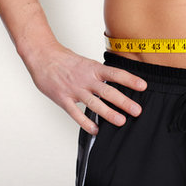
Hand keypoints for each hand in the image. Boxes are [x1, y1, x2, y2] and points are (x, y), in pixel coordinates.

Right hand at [22, 45, 146, 134]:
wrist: (42, 56)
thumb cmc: (63, 60)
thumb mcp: (85, 62)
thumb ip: (98, 73)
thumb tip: (114, 81)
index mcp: (92, 68)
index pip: (115, 73)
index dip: (130, 80)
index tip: (143, 86)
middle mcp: (85, 79)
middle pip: (108, 91)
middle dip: (124, 102)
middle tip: (137, 110)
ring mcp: (74, 89)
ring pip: (94, 103)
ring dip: (109, 113)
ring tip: (121, 121)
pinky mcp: (63, 98)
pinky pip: (76, 113)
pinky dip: (86, 122)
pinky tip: (95, 129)